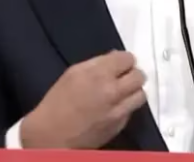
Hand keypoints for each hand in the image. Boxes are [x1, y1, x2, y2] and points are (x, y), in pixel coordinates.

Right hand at [20, 50, 146, 148]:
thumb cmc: (57, 102)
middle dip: (132, 74)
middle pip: (139, 75)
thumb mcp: (73, 73)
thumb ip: (97, 64)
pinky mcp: (120, 125)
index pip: (128, 58)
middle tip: (124, 77)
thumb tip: (115, 58)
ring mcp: (118, 109)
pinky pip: (132, 110)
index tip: (120, 64)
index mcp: (98, 73)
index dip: (125, 60)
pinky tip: (115, 106)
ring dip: (133, 91)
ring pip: (141, 94)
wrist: (52, 135)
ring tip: (123, 92)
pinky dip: (127, 106)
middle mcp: (112, 90)